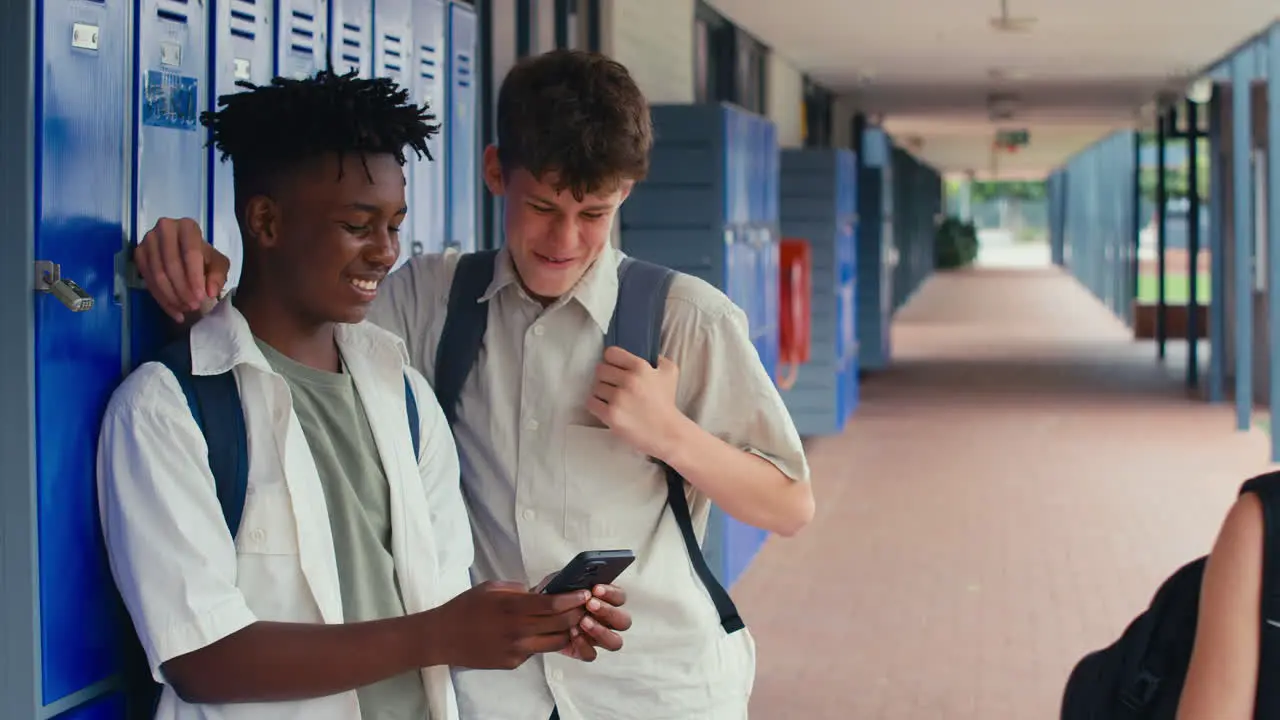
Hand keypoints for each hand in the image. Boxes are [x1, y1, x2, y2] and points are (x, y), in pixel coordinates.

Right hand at [133, 217, 230, 321]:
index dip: (195, 277)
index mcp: (187, 227)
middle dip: (183, 290)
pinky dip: (162, 300)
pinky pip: (148, 280)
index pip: (190, 253)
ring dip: (172, 297)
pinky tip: (174, 312)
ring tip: (185, 310)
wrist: (186, 256)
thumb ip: (218, 275)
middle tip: (193, 306)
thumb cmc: (204, 259)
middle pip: (171, 265)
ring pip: (158, 275)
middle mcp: (165, 228)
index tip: (201, 298)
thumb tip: (210, 292)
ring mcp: (148, 240)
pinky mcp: (138, 253)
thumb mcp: (218, 264)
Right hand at [427, 581, 588, 670]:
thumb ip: (519, 589)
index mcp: (512, 607)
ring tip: (567, 622)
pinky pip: (536, 651)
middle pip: (561, 624)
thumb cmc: (465, 608)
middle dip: (577, 615)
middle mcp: (517, 630)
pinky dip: (542, 641)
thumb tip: (541, 591)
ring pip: (555, 642)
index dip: (573, 599)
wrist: (442, 637)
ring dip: (566, 631)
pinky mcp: (512, 663)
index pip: (553, 604)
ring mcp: (516, 649)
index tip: (584, 594)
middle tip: (583, 607)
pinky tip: (536, 633)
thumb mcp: (491, 588)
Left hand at [558, 584, 631, 661]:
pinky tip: (573, 634)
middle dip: (609, 612)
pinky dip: (583, 645)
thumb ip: (572, 578)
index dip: (612, 593)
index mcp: (606, 600)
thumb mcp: (560, 581)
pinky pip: (591, 654)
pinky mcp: (583, 651)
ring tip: (583, 621)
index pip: (620, 597)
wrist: (533, 613)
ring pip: (614, 642)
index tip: (596, 588)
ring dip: (601, 631)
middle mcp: (607, 621)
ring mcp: (597, 638)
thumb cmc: (552, 595)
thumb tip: (581, 578)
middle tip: (591, 604)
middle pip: (624, 621)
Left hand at [586, 346, 687, 459]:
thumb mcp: (669, 372)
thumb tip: (641, 350)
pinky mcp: (611, 415)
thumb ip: (656, 357)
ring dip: (602, 393)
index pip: (611, 353)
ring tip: (613, 400)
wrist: (667, 432)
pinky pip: (591, 403)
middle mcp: (628, 380)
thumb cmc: (666, 402)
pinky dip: (597, 406)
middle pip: (600, 370)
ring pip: (595, 387)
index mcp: (641, 367)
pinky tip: (607, 409)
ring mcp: (618, 398)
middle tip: (614, 386)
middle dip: (606, 378)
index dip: (612, 360)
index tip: (615, 368)